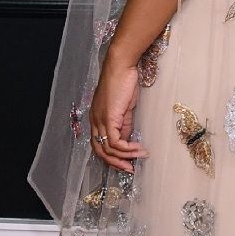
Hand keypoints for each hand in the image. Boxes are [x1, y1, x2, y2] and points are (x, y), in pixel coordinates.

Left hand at [89, 49, 148, 172]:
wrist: (121, 67)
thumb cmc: (123, 83)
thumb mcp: (123, 108)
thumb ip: (123, 125)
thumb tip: (126, 139)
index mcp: (96, 119)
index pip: (99, 145)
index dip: (111, 157)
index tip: (126, 162)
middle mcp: (94, 121)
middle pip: (100, 151)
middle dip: (116, 163)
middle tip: (130, 168)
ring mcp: (100, 120)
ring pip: (108, 149)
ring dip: (125, 156)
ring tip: (140, 156)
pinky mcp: (108, 118)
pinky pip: (115, 142)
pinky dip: (126, 148)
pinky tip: (137, 148)